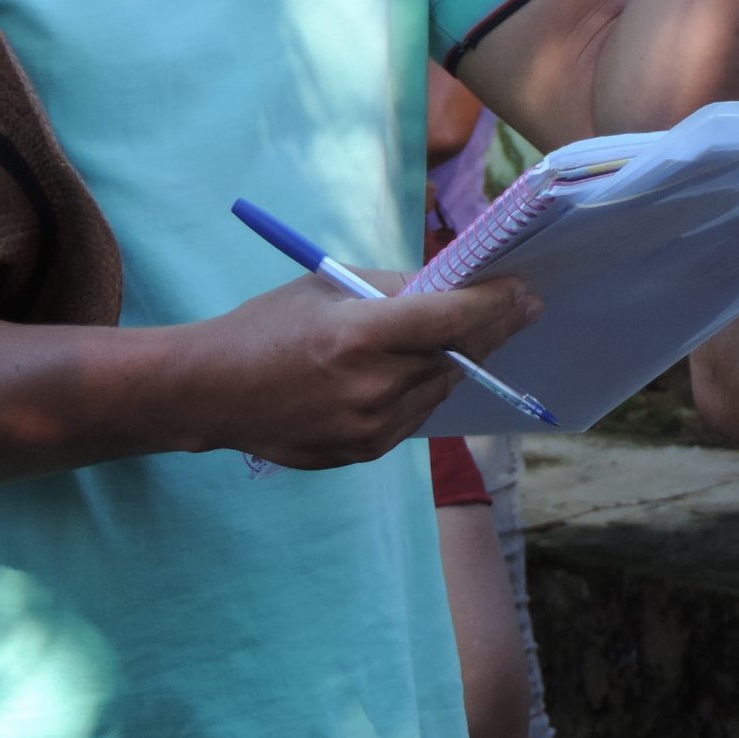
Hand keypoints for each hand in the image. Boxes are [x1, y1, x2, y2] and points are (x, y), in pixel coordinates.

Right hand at [184, 273, 541, 469]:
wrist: (213, 394)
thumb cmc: (267, 327)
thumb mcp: (327, 287)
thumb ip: (392, 288)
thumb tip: (448, 285)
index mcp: (360, 336)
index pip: (452, 319)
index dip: (495, 303)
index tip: (525, 291)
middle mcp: (372, 386)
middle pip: (456, 355)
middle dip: (492, 329)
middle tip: (521, 307)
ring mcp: (370, 427)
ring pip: (440, 387)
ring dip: (459, 359)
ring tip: (472, 333)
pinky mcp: (365, 452)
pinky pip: (416, 414)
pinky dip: (425, 387)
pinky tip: (424, 368)